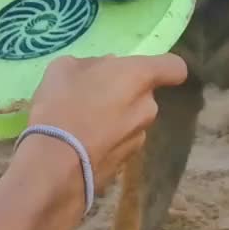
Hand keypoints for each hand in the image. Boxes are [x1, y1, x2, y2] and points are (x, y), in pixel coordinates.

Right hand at [24, 54, 187, 191]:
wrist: (54, 165)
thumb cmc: (61, 105)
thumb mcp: (64, 68)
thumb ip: (91, 65)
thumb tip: (103, 69)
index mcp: (138, 77)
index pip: (174, 68)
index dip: (163, 68)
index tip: (140, 71)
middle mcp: (147, 107)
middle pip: (144, 95)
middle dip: (124, 94)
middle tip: (92, 97)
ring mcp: (138, 139)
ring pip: (132, 121)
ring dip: (114, 120)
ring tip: (81, 125)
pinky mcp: (125, 164)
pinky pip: (119, 144)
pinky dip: (106, 143)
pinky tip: (80, 146)